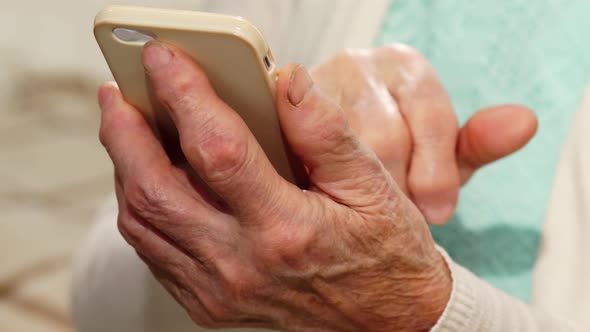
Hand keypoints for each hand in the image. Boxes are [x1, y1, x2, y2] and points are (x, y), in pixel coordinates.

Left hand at [99, 41, 451, 330]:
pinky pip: (153, 251)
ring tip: (126, 129)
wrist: (384, 323)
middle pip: (154, 189)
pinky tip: (150, 179)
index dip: (185, 96)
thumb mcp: (372, 186)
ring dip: (124, 168)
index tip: (166, 62)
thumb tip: (284, 82)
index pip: (217, 149)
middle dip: (125, 133)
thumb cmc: (384, 255)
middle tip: (118, 94)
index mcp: (286, 230)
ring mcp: (218, 291)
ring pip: (143, 222)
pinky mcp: (208, 304)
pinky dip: (141, 208)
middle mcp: (242, 265)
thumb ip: (324, 131)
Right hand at [310, 45, 537, 223]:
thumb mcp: (442, 155)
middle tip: (393, 220)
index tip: (438, 212)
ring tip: (359, 215)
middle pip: (383, 136)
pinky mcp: (276, 112)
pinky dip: (312, 181)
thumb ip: (477, 143)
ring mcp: (314, 86)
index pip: (430, 116)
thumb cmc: (398, 152)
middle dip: (394, 187)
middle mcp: (360, 65)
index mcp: (406, 68)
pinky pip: (296, 151)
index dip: (437, 170)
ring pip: (337, 148)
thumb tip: (524, 122)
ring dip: (351, 191)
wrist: (336, 152)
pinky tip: (321, 201)